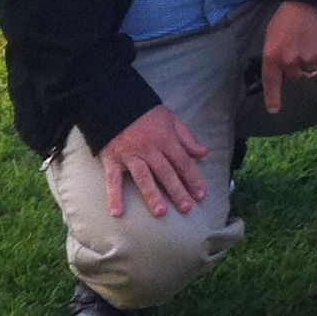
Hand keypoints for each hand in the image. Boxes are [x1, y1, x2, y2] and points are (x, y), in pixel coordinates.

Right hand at [99, 104, 209, 219]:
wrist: (116, 102)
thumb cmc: (147, 113)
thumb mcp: (172, 119)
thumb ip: (187, 138)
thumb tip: (204, 153)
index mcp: (166, 139)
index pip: (183, 162)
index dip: (193, 179)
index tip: (201, 195)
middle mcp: (150, 149)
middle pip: (166, 173)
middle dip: (177, 191)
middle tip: (187, 209)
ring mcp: (130, 155)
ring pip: (144, 177)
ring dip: (152, 195)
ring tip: (161, 213)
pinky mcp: (112, 159)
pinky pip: (112, 180)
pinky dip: (114, 196)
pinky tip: (117, 213)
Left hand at [258, 0, 316, 114]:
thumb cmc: (289, 14)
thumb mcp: (273, 33)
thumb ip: (275, 54)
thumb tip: (281, 70)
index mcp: (273, 54)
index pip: (271, 82)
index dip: (273, 97)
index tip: (274, 109)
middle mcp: (290, 60)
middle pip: (295, 75)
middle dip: (297, 66)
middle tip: (300, 47)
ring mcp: (310, 58)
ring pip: (311, 69)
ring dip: (312, 60)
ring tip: (313, 40)